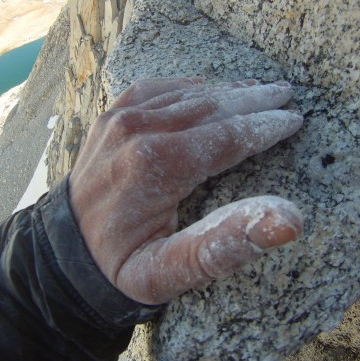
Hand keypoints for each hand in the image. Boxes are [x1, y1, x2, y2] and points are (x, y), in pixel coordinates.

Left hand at [69, 77, 303, 304]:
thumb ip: (224, 246)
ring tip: (259, 88)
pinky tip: (209, 87)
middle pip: (210, 106)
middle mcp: (136, 130)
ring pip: (187, 94)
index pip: (227, 136)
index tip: (294, 120)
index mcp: (155, 165)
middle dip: (253, 101)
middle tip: (287, 93)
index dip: (265, 127)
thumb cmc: (119, 264)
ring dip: (227, 91)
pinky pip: (157, 89)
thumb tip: (289, 220)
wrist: (65, 251)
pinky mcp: (112, 116)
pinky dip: (189, 87)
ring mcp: (120, 118)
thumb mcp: (168, 273)